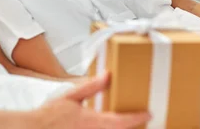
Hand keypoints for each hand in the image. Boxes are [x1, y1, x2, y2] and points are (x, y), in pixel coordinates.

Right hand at [34, 72, 150, 128]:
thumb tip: (107, 76)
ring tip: (126, 121)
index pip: (122, 121)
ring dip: (119, 127)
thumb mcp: (71, 96)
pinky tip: (105, 124)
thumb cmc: (50, 115)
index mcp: (94, 121)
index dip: (138, 118)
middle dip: (131, 125)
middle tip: (141, 118)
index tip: (148, 113)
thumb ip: (91, 86)